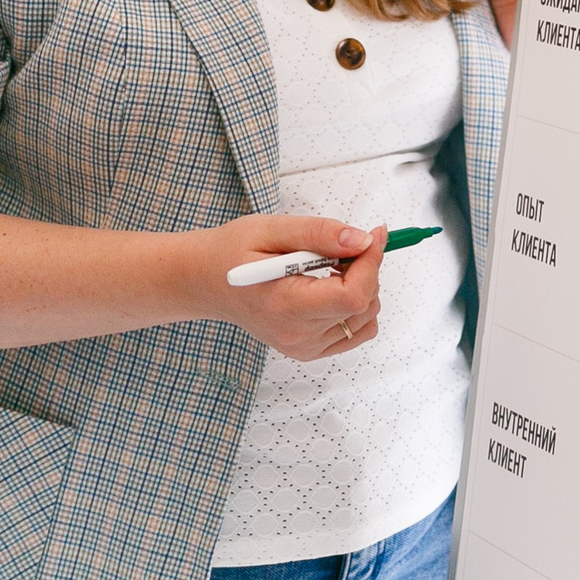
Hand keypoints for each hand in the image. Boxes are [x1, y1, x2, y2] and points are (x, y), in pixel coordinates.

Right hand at [197, 217, 384, 361]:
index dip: (371, 263)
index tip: (372, 235)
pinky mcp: (308, 350)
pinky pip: (355, 331)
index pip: (353, 296)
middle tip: (341, 245)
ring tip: (329, 265)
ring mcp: (304, 347)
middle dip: (365, 268)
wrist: (206, 281)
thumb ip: (319, 234)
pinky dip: (355, 306)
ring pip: (365, 318)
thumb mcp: (272, 229)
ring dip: (362, 286)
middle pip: (363, 305)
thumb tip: (361, 240)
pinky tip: (331, 286)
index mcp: (286, 306)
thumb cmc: (232, 252)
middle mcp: (297, 335)